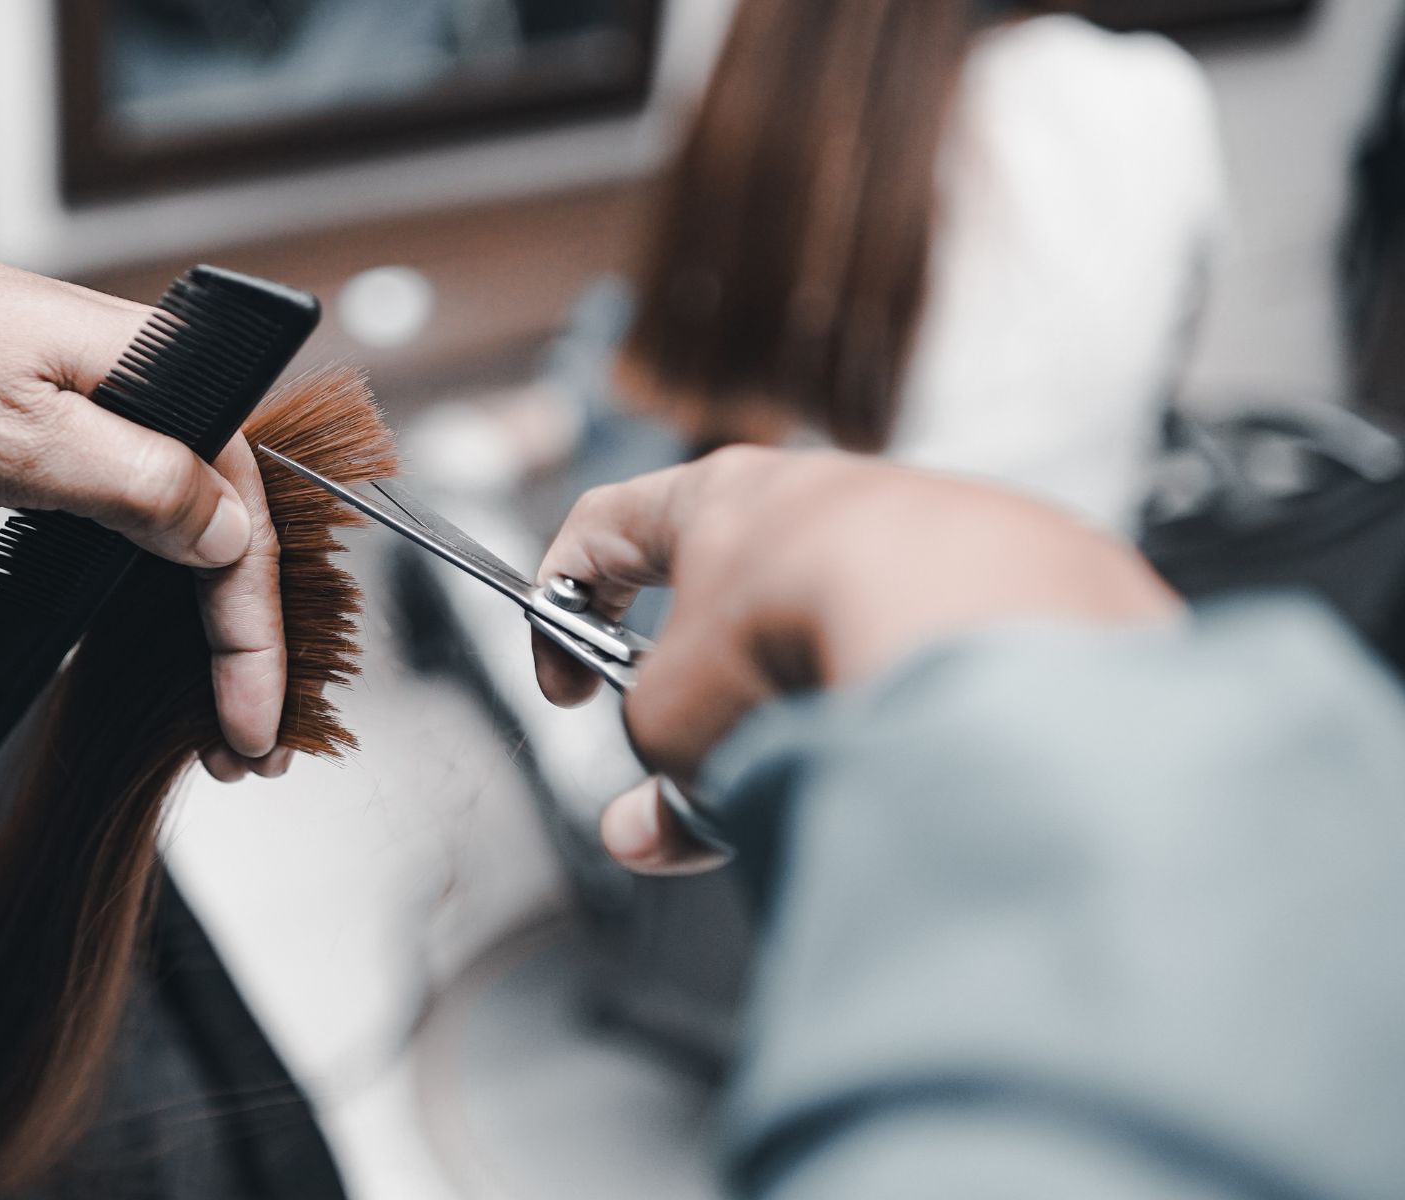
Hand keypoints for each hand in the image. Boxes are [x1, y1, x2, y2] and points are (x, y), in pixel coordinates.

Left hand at [0, 204, 289, 769]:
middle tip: (245, 750)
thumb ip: (139, 487)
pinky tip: (172, 639)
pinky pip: (154, 514)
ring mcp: (129, 407)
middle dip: (247, 649)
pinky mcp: (89, 428)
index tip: (251, 726)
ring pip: (201, 530)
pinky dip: (167, 587)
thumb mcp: (18, 441)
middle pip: (240, 532)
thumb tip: (232, 537)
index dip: (255, 638)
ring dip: (214, 627)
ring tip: (217, 715)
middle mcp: (166, 385)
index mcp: (171, 372)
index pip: (247, 524)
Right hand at [533, 446, 1181, 873]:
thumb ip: (652, 777)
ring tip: (813, 777)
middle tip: (702, 761)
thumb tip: (647, 834)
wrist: (966, 616)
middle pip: (734, 589)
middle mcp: (819, 492)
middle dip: (710, 688)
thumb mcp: (678, 723)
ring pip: (838, 625)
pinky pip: (930, 650)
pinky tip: (902, 763)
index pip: (607, 525)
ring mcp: (919, 527)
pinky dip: (903, 708)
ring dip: (808, 701)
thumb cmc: (793, 636)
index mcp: (716, 498)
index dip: (563, 605)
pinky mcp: (1006, 576)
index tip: (566, 685)